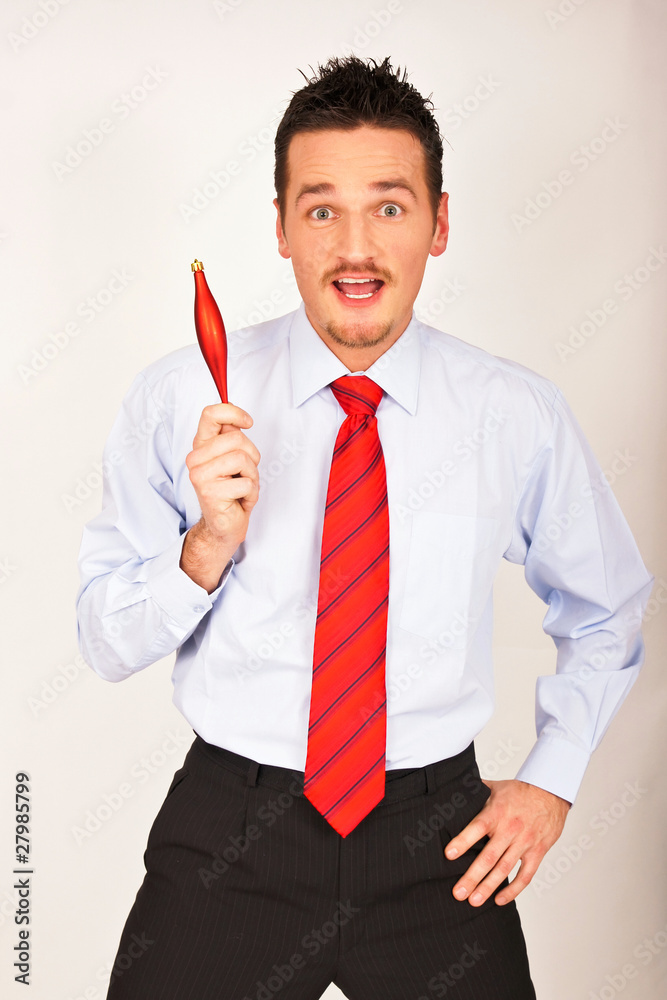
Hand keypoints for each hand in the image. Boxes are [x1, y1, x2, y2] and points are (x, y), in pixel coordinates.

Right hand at [185, 402, 260, 542]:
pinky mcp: (210, 493)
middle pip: (236, 438)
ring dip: (252, 475)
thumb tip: (238, 418)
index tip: (248, 422)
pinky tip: (240, 499)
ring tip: (242, 486)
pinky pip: (246, 482)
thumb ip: (232, 437)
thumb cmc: (231, 489)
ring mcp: (200, 475)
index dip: (233, 412)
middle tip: (245, 472)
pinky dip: (251, 492)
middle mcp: (195, 459)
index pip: (210, 415)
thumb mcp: (233, 458)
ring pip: (242, 459)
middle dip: (251, 456)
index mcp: (201, 446)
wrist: (224, 524)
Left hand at [444, 778, 570, 905]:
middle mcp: (510, 829)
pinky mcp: (537, 852)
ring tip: (474, 900)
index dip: (463, 841)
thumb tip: (450, 791)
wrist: (550, 792)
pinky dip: (513, 890)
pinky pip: (525, 875)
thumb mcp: (494, 788)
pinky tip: (499, 900)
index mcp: (496, 812)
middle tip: (459, 893)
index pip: (477, 828)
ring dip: (489, 887)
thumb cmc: (519, 791)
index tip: (448, 855)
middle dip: (472, 876)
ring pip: (504, 869)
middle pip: (489, 856)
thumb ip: (474, 793)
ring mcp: (524, 842)